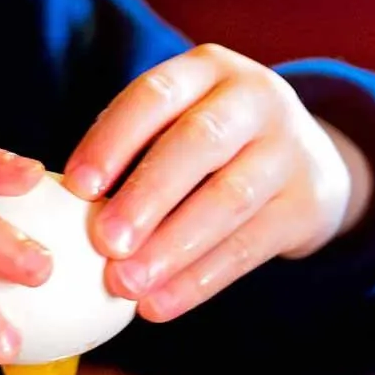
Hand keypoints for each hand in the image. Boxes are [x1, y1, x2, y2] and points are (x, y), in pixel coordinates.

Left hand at [63, 44, 371, 321]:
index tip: (75, 187)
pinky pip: (250, 245)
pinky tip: (160, 305)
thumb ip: (131, 152)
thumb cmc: (210, 146)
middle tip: (104, 243)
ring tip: (126, 285)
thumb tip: (63, 209)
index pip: (155, 94)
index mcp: (207, 69)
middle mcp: (255, 98)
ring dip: (172, 247)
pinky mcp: (306, 204)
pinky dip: (200, 280)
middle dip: (147, 195)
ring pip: (229, 198)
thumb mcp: (179, 122)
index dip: (113, 139)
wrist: (311, 161)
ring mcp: (289, 150)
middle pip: (199, 142)